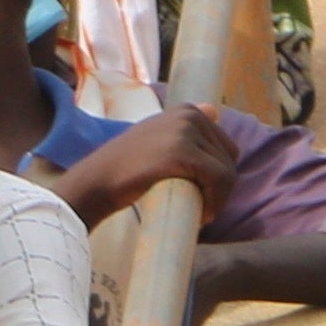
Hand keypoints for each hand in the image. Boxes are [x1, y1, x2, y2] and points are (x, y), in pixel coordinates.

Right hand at [51, 98, 241, 228]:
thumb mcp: (157, 135)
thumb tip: (215, 109)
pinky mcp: (181, 151)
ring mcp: (184, 131)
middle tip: (197, 206)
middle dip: (219, 187)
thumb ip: (185, 125)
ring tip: (197, 211)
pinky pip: (218, 180)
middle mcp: (189, 115)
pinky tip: (202, 215)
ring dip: (217, 198)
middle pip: (229, 159)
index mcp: (187, 110)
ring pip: (226, 172)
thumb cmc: (126, 168)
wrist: (96, 182)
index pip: (225, 147)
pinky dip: (215, 202)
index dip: (215, 175)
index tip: (196, 192)